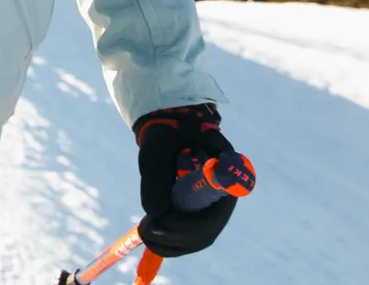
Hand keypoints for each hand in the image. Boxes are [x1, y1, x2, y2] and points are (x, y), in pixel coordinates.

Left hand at [133, 103, 243, 257]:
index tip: (161, 221)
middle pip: (205, 232)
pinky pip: (190, 236)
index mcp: (224, 175)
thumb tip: (154, 213)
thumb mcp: (156, 149)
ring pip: (197, 238)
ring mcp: (212, 205)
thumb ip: (155, 178)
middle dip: (175, 237)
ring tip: (144, 233)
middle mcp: (223, 195)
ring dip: (171, 243)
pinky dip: (171, 241)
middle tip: (145, 230)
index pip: (213, 216)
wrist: (170, 124)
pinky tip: (150, 236)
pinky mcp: (200, 211)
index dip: (188, 227)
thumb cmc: (166, 132)